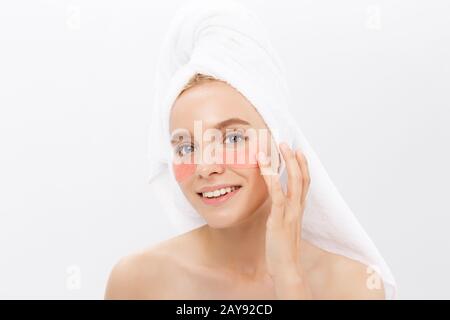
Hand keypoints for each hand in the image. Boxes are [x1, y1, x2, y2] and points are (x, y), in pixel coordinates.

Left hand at [257, 142, 311, 298]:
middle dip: (294, 159)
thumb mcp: (285, 226)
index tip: (297, 152)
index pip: (304, 183)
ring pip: (292, 182)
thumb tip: (276, 202)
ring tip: (278, 148)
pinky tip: (266, 167)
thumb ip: (283, 213)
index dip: (302, 166)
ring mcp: (290, 213)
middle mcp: (297, 208)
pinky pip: (277, 195)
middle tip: (286, 144)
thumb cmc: (283, 248)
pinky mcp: (279, 219)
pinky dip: (272, 179)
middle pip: (301, 178)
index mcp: (299, 210)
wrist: (287, 267)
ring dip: (285, 163)